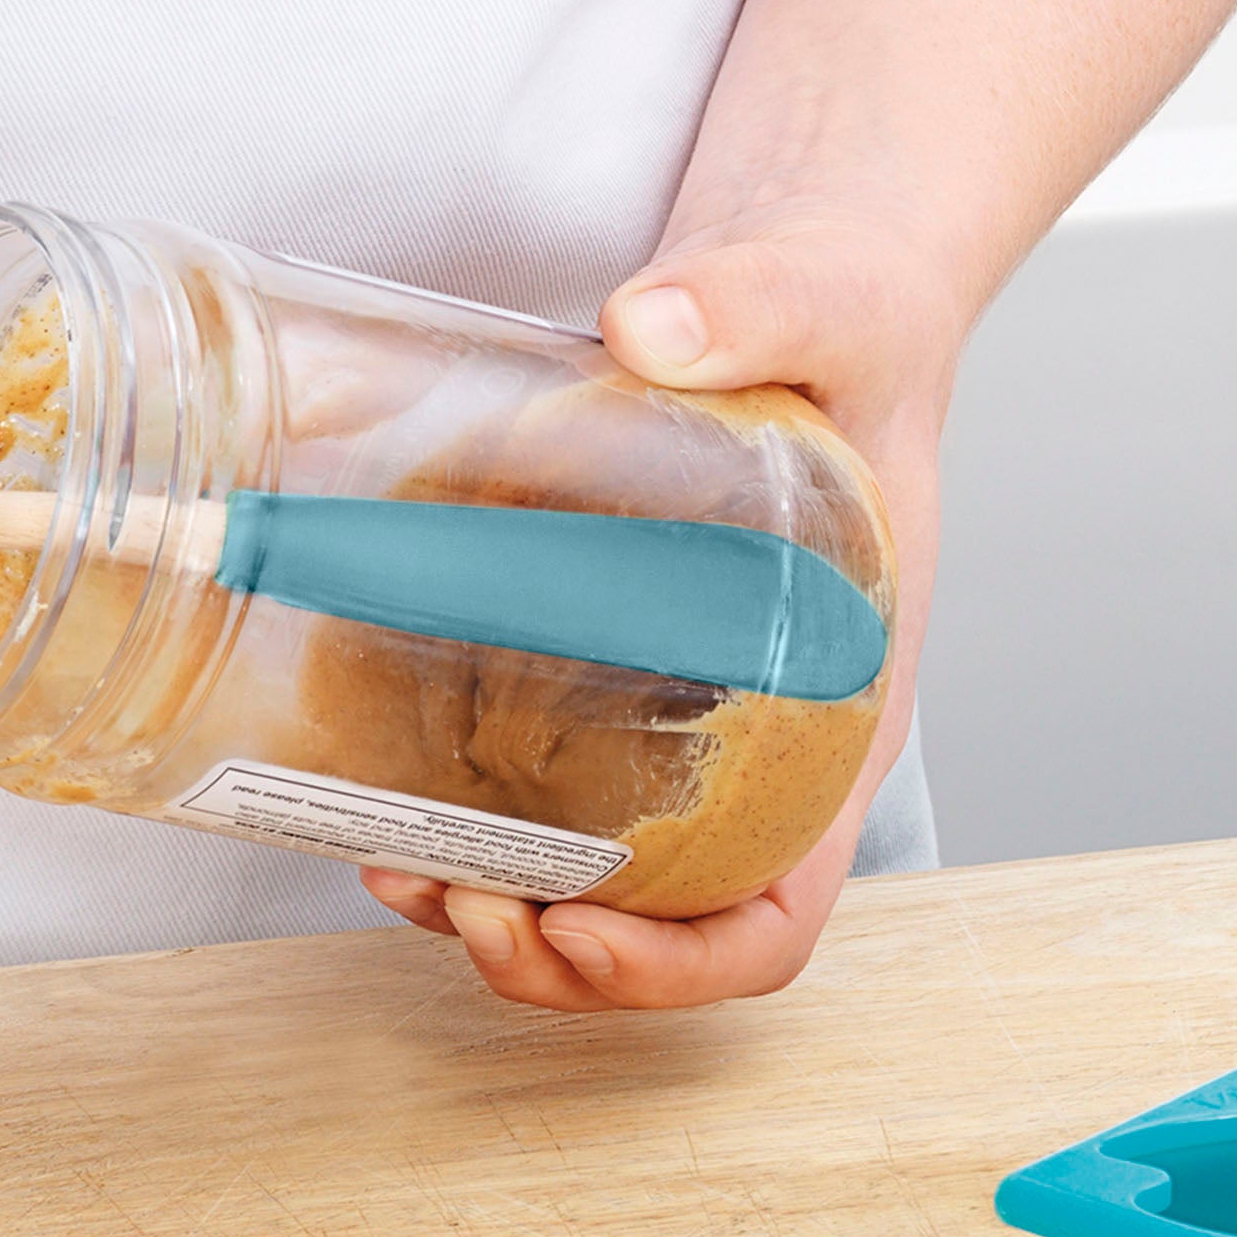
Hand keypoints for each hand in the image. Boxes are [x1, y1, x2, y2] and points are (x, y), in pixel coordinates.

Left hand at [364, 210, 954, 1011]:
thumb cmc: (857, 318)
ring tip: (396, 867)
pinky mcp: (600, 664)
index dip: (681, 961)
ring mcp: (673, 714)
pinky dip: (459, 820)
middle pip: (661, 925)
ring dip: (489, 904)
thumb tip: (651, 325)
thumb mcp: (832, 302)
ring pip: (587, 876)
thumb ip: (761, 302)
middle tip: (451, 896)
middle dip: (549, 953)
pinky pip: (535, 785)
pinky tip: (379, 794)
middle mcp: (759, 741)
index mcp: (840, 711)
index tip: (575, 924)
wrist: (810, 275)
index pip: (780, 907)